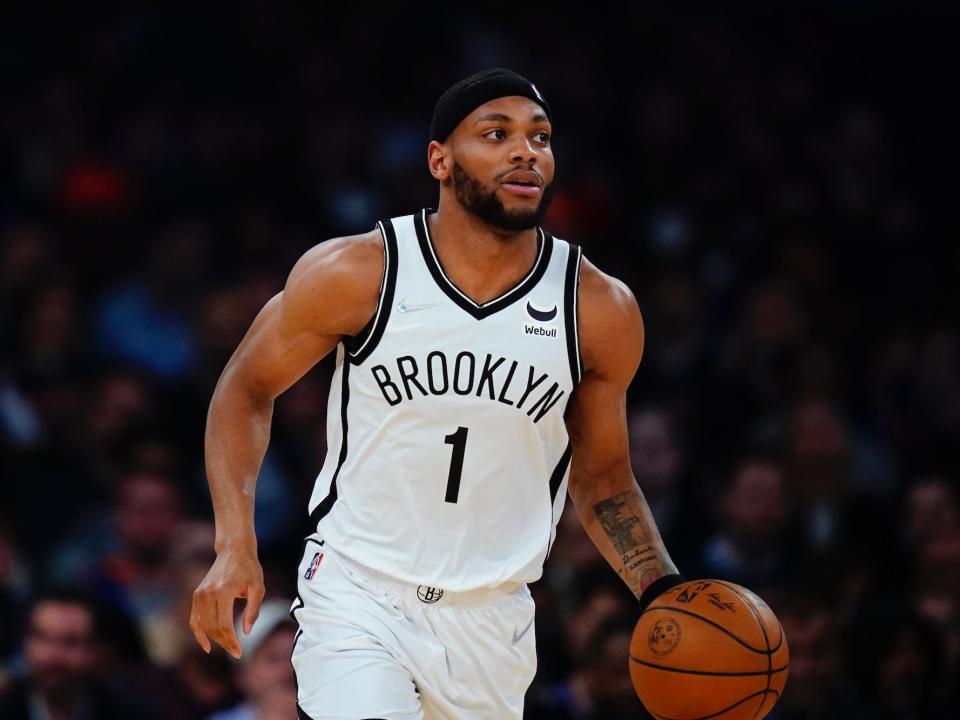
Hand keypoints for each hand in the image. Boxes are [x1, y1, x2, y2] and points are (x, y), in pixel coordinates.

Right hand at [189, 542, 264, 657]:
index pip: (224, 625)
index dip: (231, 641)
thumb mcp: (258, 587)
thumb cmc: (249, 568)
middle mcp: (208, 593)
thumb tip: (246, 632)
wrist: (234, 550)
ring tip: (228, 647)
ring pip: (203, 625)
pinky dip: (198, 634)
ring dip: (214, 640)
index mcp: (224, 591)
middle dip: (225, 643)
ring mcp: (200, 594)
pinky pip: (194, 619)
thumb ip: (253, 610)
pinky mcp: (197, 595)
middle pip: (213, 627)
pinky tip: (207, 646)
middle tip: (236, 652)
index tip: (239, 652)